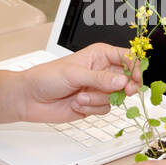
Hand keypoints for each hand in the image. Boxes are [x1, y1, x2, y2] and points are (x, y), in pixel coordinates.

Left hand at [17, 43, 141, 122]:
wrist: (30, 98)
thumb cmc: (46, 78)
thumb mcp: (74, 74)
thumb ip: (100, 78)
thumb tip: (122, 81)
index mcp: (98, 55)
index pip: (125, 57)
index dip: (134, 67)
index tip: (135, 78)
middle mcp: (101, 71)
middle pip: (127, 78)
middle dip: (123, 87)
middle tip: (124, 91)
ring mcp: (98, 89)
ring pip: (115, 96)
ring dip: (98, 99)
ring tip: (79, 97)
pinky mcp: (93, 104)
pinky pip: (105, 109)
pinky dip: (91, 108)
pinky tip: (77, 104)